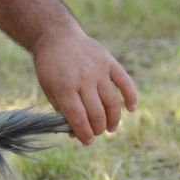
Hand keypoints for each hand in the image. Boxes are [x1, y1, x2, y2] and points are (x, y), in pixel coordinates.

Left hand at [31, 26, 136, 144]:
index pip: (78, 117)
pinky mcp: (109, 62)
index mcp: (64, 87)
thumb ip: (62, 109)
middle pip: (96, 112)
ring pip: (112, 101)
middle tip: (97, 134)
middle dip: (98, 128)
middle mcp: (84, 79)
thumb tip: (76, 131)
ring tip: (111, 128)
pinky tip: (131, 109)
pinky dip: (131, 97)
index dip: (84, 133)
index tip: (87, 142)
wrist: (56, 37)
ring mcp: (99, 70)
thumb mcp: (48, 89)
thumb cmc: (50, 67)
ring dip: (113, 119)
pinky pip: (125, 82)